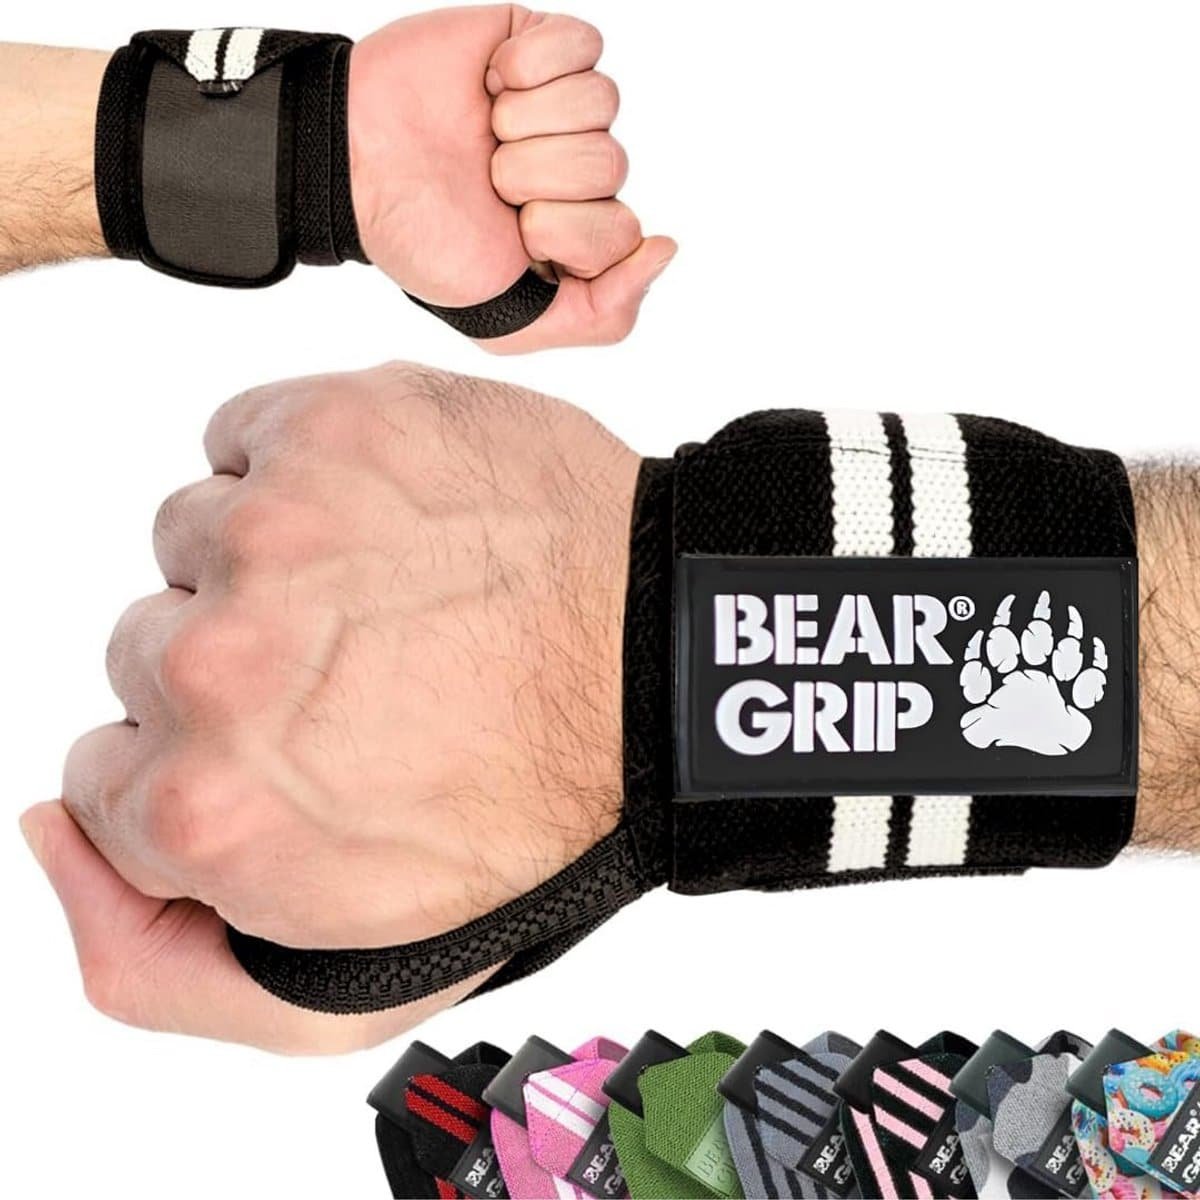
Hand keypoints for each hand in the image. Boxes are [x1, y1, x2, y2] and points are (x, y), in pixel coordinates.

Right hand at [22, 363, 636, 1051]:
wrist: (660, 664)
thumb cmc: (536, 808)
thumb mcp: (355, 982)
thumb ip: (155, 965)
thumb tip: (49, 834)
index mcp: (209, 805)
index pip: (108, 782)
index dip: (206, 768)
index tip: (291, 751)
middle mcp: (215, 660)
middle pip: (146, 654)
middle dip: (240, 672)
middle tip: (362, 677)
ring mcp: (270, 526)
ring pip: (194, 544)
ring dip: (273, 569)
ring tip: (388, 599)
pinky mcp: (327, 426)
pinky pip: (245, 446)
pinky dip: (299, 478)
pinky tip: (388, 525)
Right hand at [349, 5, 675, 351]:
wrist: (355, 166)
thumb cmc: (426, 243)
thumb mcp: (513, 324)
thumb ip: (603, 314)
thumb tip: (667, 247)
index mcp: (578, 232)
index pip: (623, 229)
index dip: (563, 232)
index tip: (511, 232)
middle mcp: (577, 170)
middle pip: (611, 166)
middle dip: (536, 177)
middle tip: (488, 179)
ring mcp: (562, 106)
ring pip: (603, 104)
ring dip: (528, 124)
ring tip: (485, 132)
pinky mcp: (540, 44)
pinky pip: (585, 45)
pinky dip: (530, 66)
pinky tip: (492, 85)